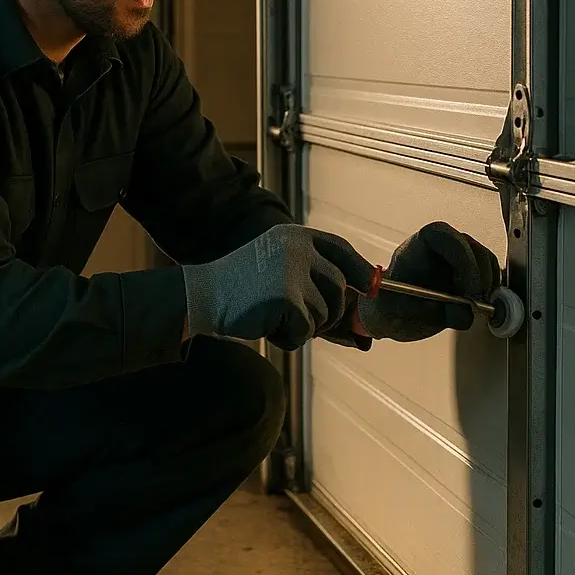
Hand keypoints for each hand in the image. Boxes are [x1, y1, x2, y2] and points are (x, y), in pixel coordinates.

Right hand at [183, 224, 374, 350]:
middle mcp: (297, 248)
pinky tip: (266, 326)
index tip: (370, 289)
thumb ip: (316, 280)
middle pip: (339, 288)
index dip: (360, 271)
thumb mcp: (281, 271)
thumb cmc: (244, 290)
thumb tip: (363, 310)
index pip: (341, 250)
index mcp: (296, 237)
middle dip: (328, 312)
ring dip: (305, 326)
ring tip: (274, 317)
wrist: (204, 296)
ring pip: (325, 313)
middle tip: (299, 319)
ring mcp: (292, 271)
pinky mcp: (286, 297)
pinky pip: (306, 330)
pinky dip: (289, 337)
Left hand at [356, 221, 501, 341]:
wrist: (394, 315)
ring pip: (486, 261)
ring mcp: (457, 256)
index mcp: (417, 247)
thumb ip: (433, 310)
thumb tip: (465, 311)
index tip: (467, 290)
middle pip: (473, 249)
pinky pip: (490, 275)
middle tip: (475, 305)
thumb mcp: (403, 312)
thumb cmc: (391, 307)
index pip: (446, 237)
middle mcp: (439, 247)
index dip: (463, 262)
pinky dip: (490, 292)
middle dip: (479, 278)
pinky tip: (477, 307)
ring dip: (486, 287)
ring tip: (472, 308)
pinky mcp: (470, 270)